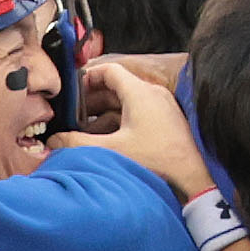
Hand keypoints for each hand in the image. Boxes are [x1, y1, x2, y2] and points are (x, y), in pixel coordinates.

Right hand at [57, 58, 213, 198]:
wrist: (195, 179)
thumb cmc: (161, 162)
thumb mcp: (112, 151)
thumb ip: (78, 145)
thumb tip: (55, 142)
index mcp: (140, 92)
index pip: (109, 70)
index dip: (87, 78)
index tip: (73, 91)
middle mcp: (152, 95)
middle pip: (116, 88)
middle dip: (92, 101)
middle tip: (74, 115)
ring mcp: (161, 110)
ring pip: (126, 104)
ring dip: (104, 116)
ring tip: (86, 132)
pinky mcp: (166, 125)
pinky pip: (137, 116)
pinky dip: (120, 125)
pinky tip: (108, 143)